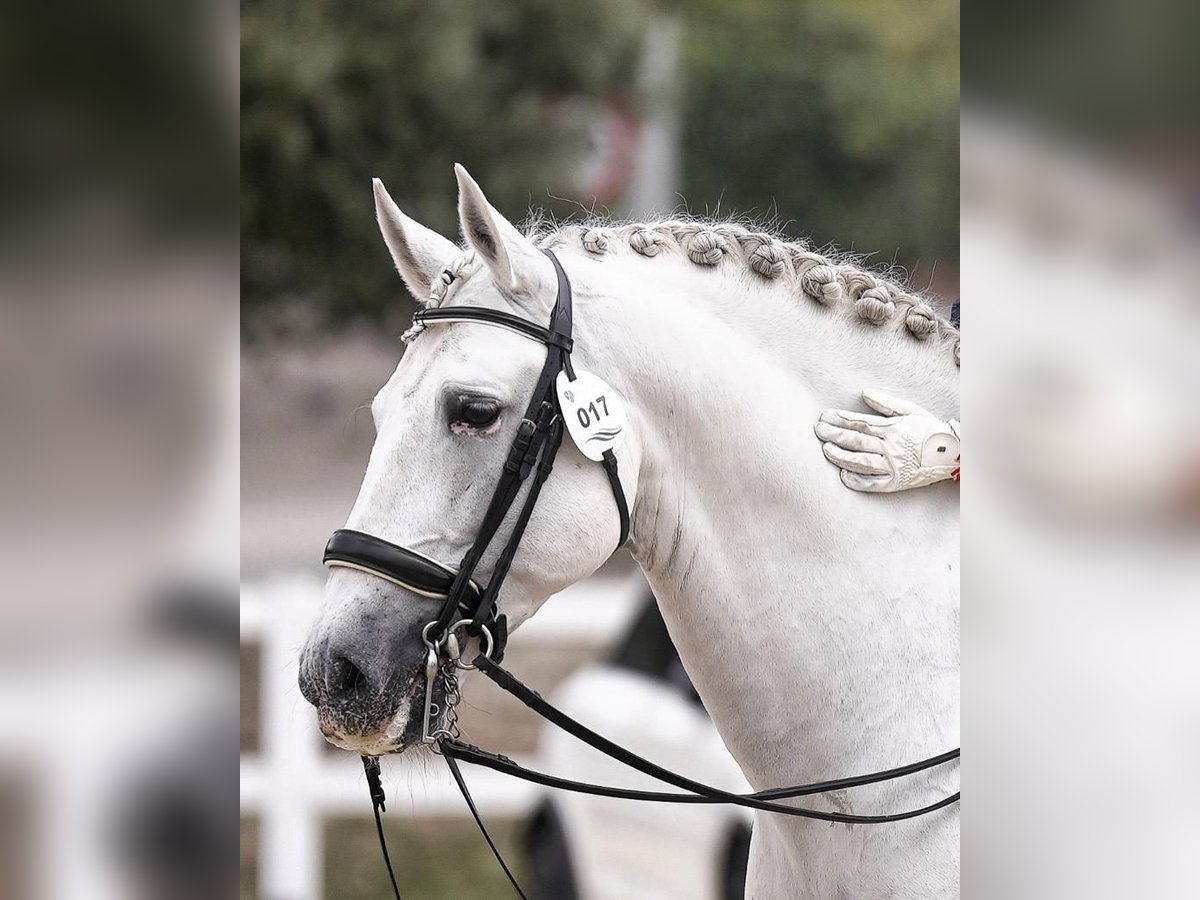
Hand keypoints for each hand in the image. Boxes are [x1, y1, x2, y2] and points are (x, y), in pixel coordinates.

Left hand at [815, 390, 959, 491]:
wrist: (954, 453)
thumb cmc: (931, 430)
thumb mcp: (911, 410)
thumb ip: (886, 403)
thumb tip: (864, 393)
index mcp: (893, 429)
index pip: (860, 423)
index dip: (840, 419)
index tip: (825, 416)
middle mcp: (891, 448)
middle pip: (856, 440)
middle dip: (834, 434)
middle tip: (818, 430)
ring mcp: (893, 466)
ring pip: (861, 462)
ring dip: (840, 456)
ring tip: (825, 449)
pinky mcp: (896, 483)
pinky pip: (873, 484)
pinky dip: (857, 481)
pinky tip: (843, 475)